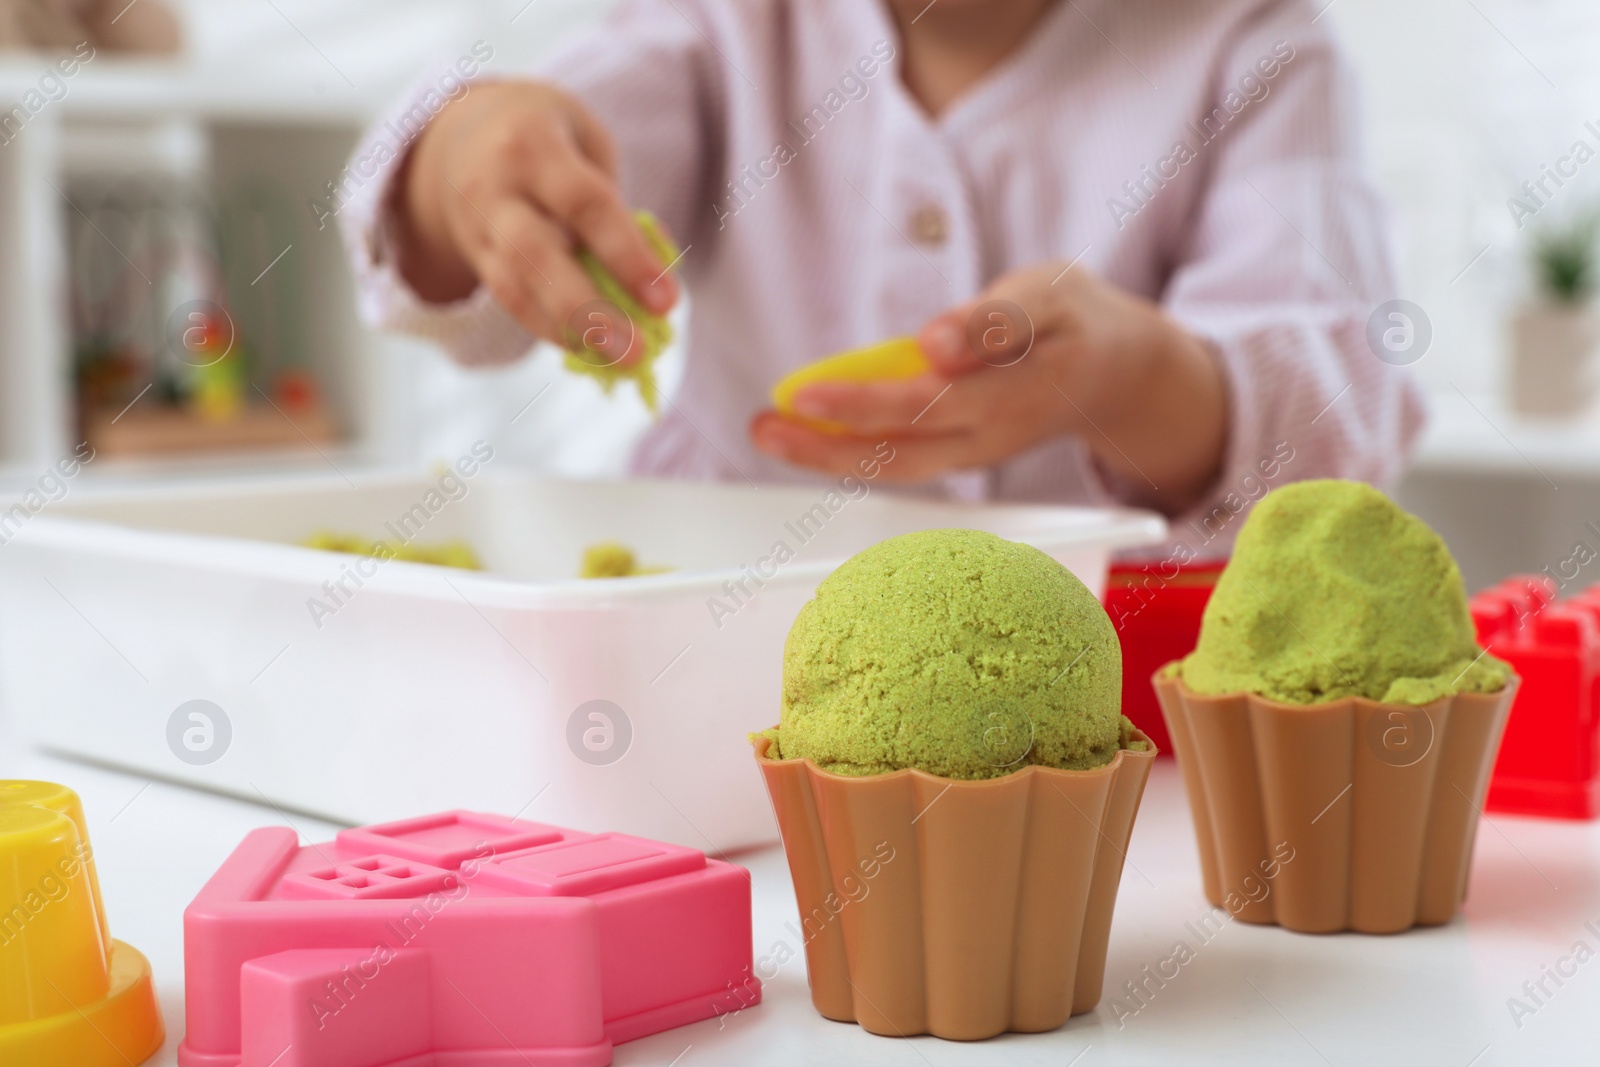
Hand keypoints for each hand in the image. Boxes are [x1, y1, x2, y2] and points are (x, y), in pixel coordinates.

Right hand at [395, 81, 677, 360]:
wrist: (461, 132)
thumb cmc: (549, 136)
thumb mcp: (586, 142)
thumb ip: (616, 202)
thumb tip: (654, 270)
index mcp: (533, 145)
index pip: (584, 204)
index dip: (626, 255)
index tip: (666, 301)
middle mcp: (496, 189)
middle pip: (537, 255)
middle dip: (588, 309)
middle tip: (636, 352)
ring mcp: (479, 228)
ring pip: (516, 288)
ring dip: (570, 332)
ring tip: (618, 362)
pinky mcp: (476, 259)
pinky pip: (511, 301)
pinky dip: (552, 330)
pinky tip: (589, 351)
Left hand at [750, 261, 1227, 512]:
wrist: (1118, 374)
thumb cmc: (1075, 320)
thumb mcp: (1050, 293)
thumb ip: (995, 321)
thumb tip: (933, 345)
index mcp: (1018, 389)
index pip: (930, 400)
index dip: (865, 400)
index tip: (808, 393)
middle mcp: (993, 435)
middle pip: (902, 447)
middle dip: (826, 441)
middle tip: (765, 421)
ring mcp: (977, 453)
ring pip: (896, 464)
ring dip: (826, 455)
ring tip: (766, 430)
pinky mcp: (963, 455)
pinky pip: (901, 460)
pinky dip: (849, 451)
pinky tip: (801, 433)